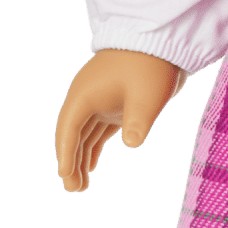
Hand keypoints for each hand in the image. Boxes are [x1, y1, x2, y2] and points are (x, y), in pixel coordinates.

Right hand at [54, 49, 183, 192]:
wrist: (161, 39)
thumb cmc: (150, 64)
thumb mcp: (147, 95)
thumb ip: (138, 120)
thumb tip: (132, 143)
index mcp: (85, 94)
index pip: (69, 130)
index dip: (65, 155)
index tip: (66, 178)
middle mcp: (87, 97)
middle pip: (72, 134)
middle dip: (71, 161)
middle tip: (75, 189)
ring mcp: (100, 99)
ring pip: (84, 133)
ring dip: (82, 157)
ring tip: (82, 185)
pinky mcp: (114, 102)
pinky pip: (97, 129)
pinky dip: (93, 146)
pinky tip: (92, 165)